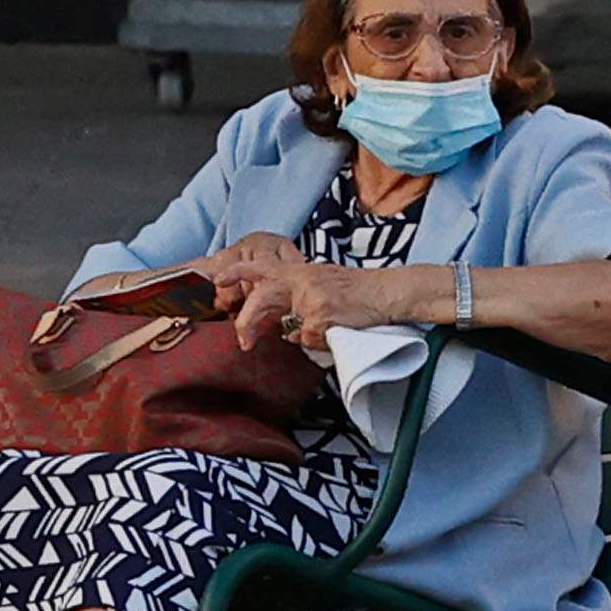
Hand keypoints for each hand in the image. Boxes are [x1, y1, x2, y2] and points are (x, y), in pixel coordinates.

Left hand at [202, 237, 377, 351]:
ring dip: (301, 337)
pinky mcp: (323, 317)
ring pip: (289, 328)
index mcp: (301, 271)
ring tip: (321, 332)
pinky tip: (336, 333)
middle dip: (248, 321)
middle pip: (262, 298)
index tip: (219, 280)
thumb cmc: (362, 291)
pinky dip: (321, 343)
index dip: (238, 271)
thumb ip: (300, 296)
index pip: (262, 266)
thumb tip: (284, 326)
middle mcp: (303, 281)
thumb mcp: (325, 282)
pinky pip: (309, 340)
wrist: (390, 291)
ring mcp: (312, 299)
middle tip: (243, 340)